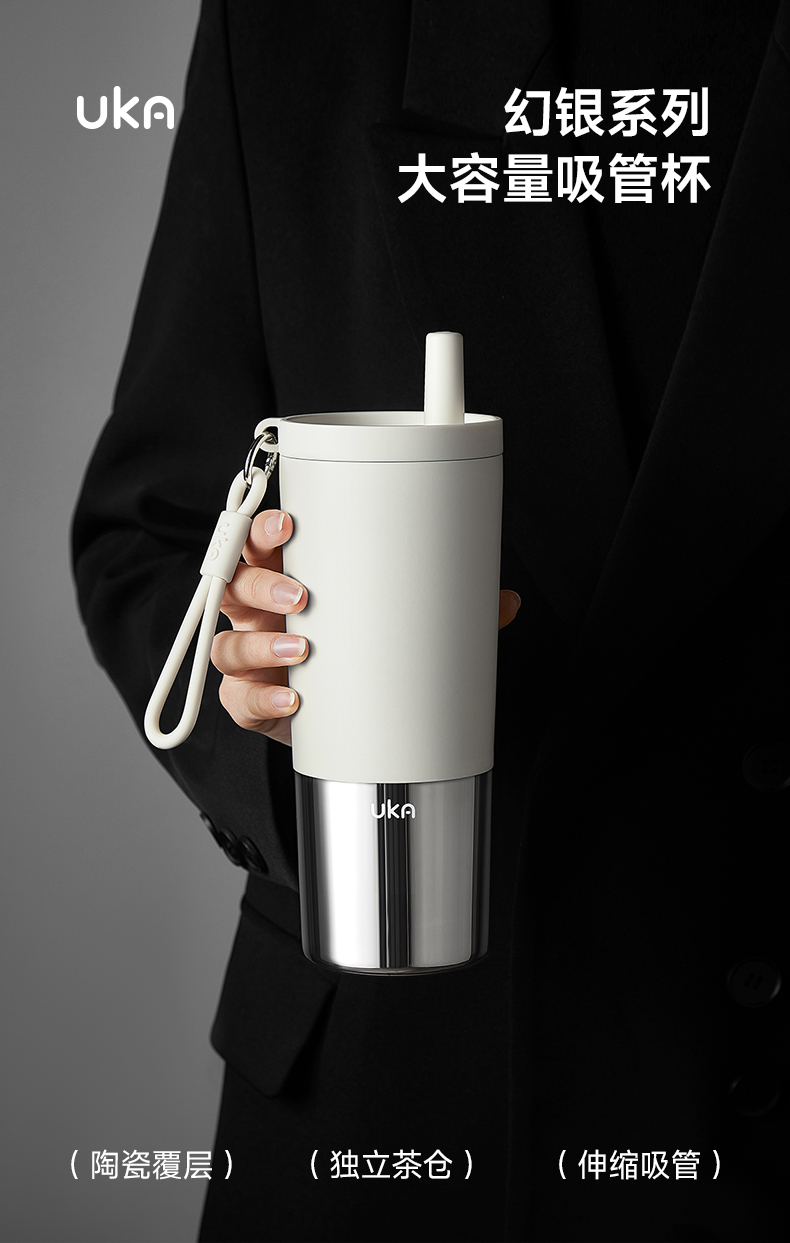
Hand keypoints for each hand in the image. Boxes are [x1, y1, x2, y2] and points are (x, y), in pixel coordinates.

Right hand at [212, 510, 521, 745]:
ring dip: (256, 645)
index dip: (264, 529)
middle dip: (260, 585)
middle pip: (233, 585)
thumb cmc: (361, 654)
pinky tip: (291, 702)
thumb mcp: (401, 625)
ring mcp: (251, 658)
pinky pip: (237, 700)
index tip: (288, 524)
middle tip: (300, 596)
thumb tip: (505, 602)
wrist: (345, 722)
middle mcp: (259, 614)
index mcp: (286, 577)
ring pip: (227, 643)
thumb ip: (448, 611)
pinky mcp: (252, 703)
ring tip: (299, 653)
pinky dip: (260, 701)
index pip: (261, 542)